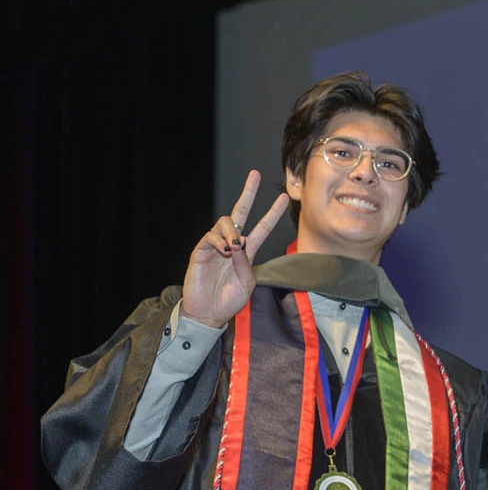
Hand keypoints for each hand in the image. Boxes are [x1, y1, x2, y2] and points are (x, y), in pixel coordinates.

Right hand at [181, 170, 290, 327]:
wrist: (209, 313)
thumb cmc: (229, 300)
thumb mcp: (246, 283)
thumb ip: (245, 263)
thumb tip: (239, 243)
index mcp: (247, 252)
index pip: (262, 227)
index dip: (272, 213)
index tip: (283, 198)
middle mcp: (232, 244)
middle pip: (240, 212)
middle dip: (248, 193)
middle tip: (255, 175)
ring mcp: (216, 246)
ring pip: (224, 222)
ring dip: (231, 230)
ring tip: (234, 245)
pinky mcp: (201, 251)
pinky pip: (210, 236)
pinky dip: (219, 240)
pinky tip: (224, 251)